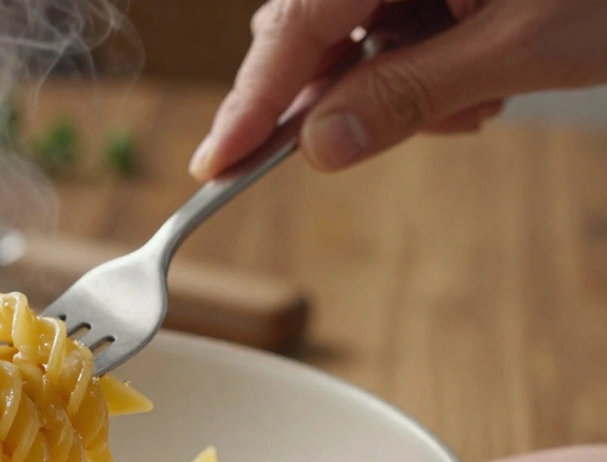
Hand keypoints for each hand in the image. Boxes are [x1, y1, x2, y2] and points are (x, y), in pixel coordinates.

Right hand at [190, 0, 606, 178]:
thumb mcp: (522, 47)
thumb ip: (409, 97)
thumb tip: (318, 149)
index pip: (297, 21)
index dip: (254, 100)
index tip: (217, 163)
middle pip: (314, 21)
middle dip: (341, 90)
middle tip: (375, 137)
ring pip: (355, 28)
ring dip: (395, 82)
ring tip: (474, 101)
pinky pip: (395, 19)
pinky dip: (425, 60)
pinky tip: (480, 76)